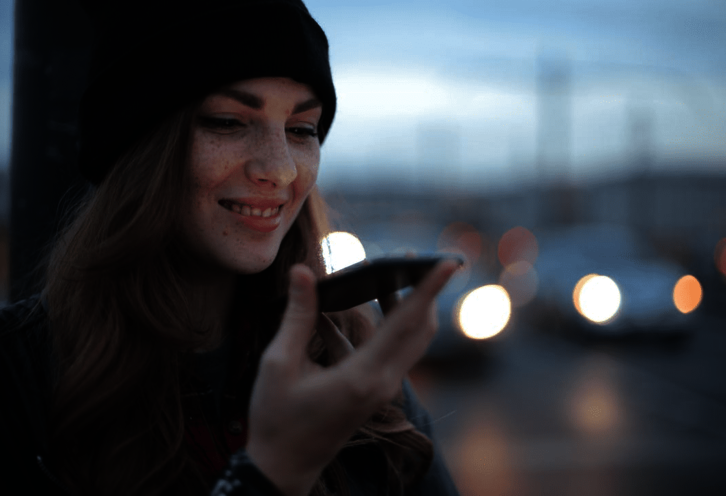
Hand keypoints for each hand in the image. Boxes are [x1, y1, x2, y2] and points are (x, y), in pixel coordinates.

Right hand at [245, 260, 458, 495]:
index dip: (428, 290)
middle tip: (414, 256)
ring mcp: (382, 390)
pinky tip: (352, 310)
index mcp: (362, 377)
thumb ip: (296, 316)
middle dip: (423, 291)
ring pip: (410, 340)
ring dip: (406, 306)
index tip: (448, 263)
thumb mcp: (278, 364)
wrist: (283, 468)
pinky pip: (392, 351)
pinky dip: (384, 325)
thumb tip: (302, 272)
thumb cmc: (276, 419)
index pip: (406, 324)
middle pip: (420, 329)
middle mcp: (382, 383)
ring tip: (391, 273)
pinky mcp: (375, 392)